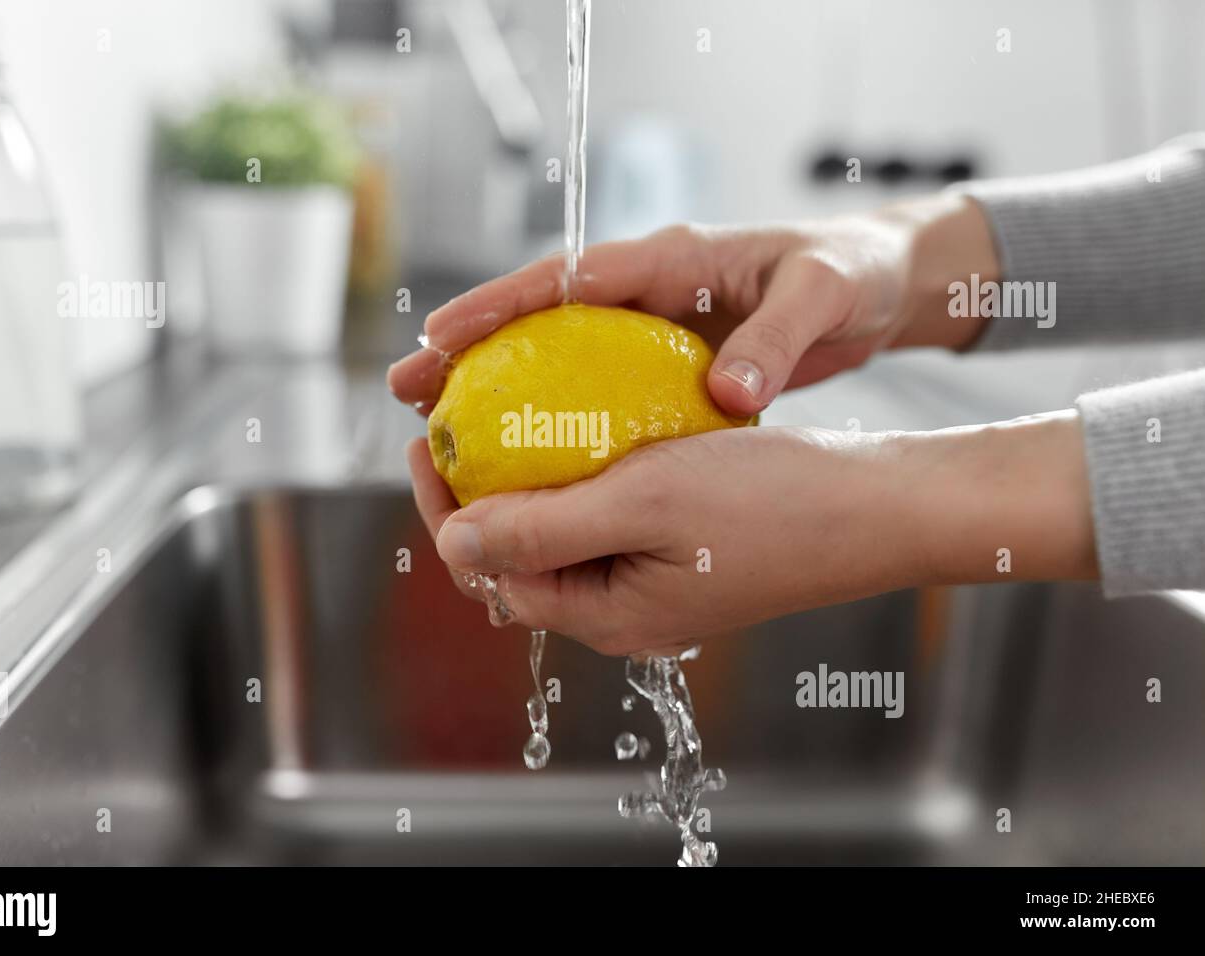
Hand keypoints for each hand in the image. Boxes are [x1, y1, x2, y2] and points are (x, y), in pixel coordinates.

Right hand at [389, 193, 999, 419]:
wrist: (878, 284)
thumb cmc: (850, 273)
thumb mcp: (823, 296)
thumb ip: (775, 342)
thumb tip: (726, 394)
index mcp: (669, 257)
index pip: (568, 276)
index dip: (500, 304)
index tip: (439, 336)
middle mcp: (644, 289)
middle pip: (537, 319)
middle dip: (468, 350)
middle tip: (403, 392)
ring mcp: (648, 328)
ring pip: (554, 359)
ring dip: (496, 391)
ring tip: (438, 433)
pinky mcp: (662, 363)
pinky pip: (593, 392)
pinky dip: (554, 421)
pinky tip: (527, 464)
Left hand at [407, 412, 1096, 655]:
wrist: (877, 506)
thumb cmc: (772, 501)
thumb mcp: (645, 503)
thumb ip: (542, 528)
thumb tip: (451, 540)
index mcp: (605, 615)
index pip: (491, 569)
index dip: (444, 506)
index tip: (427, 437)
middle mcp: (622, 610)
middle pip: (519, 554)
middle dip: (477, 491)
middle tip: (455, 419)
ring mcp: (653, 583)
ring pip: (562, 532)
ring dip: (527, 478)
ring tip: (505, 415)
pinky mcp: (682, 552)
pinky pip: (609, 515)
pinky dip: (581, 473)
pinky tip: (577, 424)